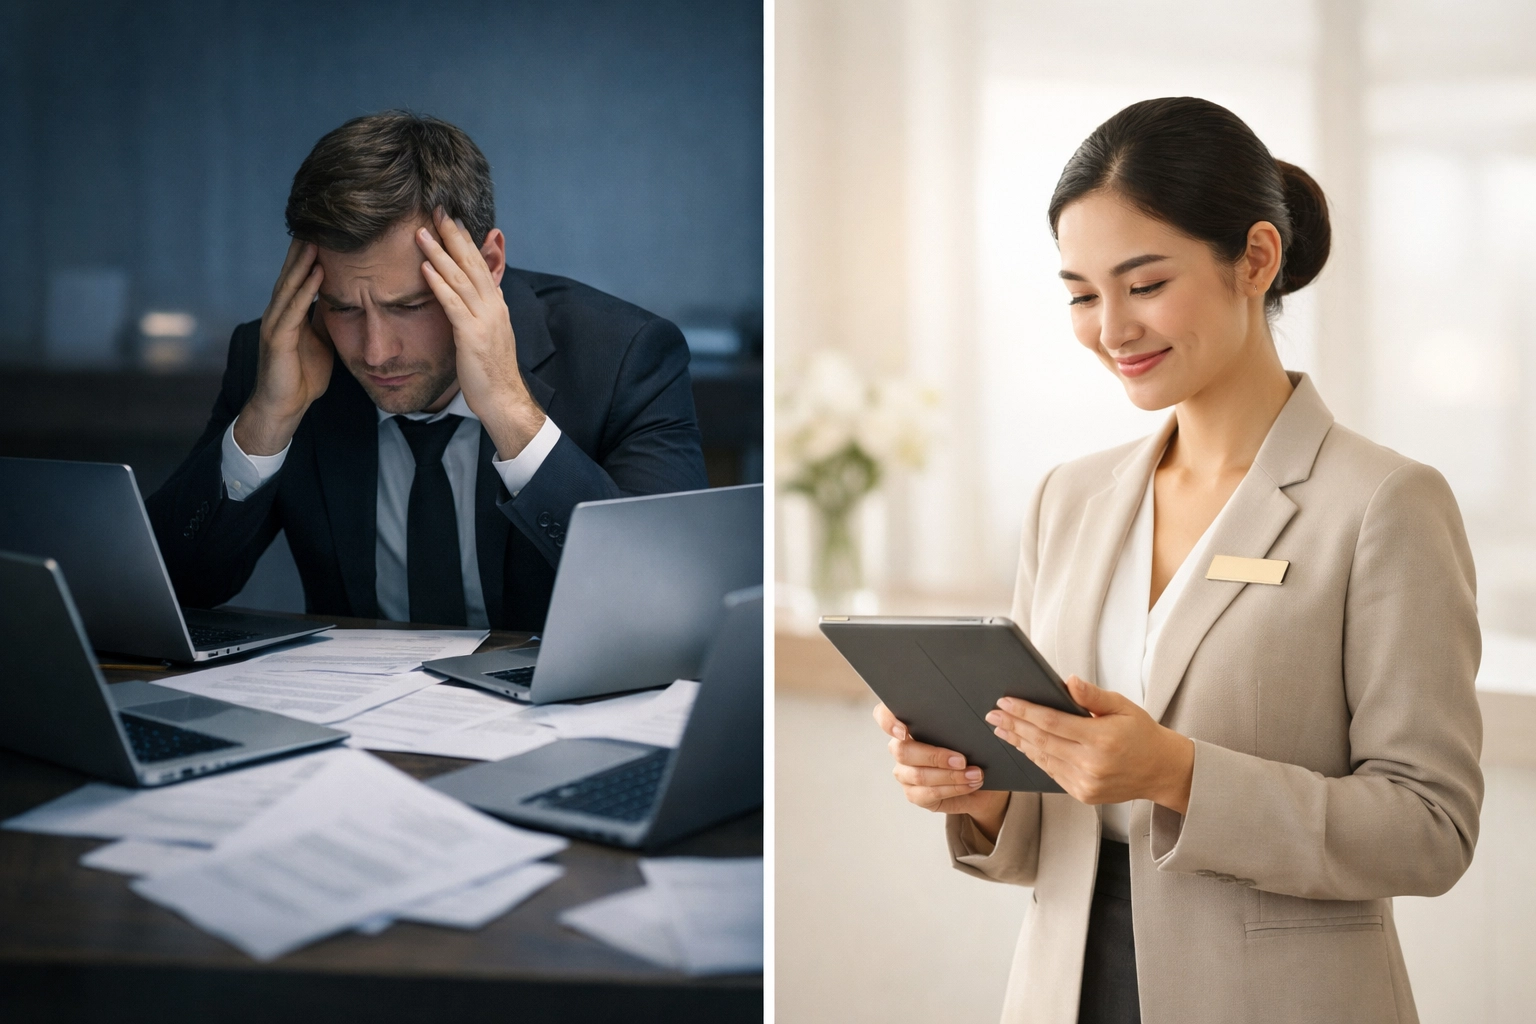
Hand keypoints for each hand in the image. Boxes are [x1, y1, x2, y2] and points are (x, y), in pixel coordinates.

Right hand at [235, 239, 333, 455]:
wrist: (283, 408)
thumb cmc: (302, 376)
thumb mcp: (321, 341)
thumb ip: (327, 318)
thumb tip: (345, 299)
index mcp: (291, 311)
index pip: (302, 274)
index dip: (312, 251)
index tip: (328, 226)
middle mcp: (280, 312)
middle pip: (293, 271)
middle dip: (305, 245)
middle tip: (320, 216)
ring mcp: (276, 323)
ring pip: (291, 284)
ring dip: (304, 259)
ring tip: (317, 235)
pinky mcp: (278, 339)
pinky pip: (293, 309)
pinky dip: (305, 289)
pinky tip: (317, 272)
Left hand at [415, 208, 545, 458]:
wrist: (504, 399)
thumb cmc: (491, 371)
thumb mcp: (487, 334)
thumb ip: (479, 311)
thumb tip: (470, 296)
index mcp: (496, 305)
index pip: (480, 265)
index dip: (465, 241)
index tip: (451, 220)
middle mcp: (493, 307)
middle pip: (472, 263)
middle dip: (454, 236)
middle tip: (438, 211)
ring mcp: (484, 320)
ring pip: (461, 278)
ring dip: (440, 253)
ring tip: (422, 232)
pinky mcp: (472, 336)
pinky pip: (453, 304)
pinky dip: (439, 284)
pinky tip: (425, 268)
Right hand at [874, 702, 1009, 840]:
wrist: (981, 780)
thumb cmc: (972, 750)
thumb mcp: (969, 732)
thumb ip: (963, 723)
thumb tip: (977, 718)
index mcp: (908, 725)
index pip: (884, 716)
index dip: (888, 722)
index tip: (904, 731)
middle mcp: (901, 748)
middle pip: (903, 751)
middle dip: (935, 756)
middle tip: (962, 760)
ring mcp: (905, 773)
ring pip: (918, 775)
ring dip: (950, 776)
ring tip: (974, 774)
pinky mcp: (914, 794)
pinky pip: (929, 793)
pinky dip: (952, 789)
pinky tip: (969, 785)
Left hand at [985, 675, 1194, 812]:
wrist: (1161, 770)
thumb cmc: (1142, 733)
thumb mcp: (1123, 706)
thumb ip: (1093, 696)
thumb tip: (1068, 681)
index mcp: (1101, 739)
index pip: (1052, 723)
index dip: (1025, 712)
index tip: (1005, 702)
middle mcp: (1092, 764)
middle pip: (1041, 742)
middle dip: (1013, 726)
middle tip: (992, 714)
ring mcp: (1086, 783)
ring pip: (1043, 759)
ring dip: (1019, 743)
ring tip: (1001, 729)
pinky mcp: (1083, 795)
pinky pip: (1052, 773)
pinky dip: (1035, 758)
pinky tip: (1024, 745)